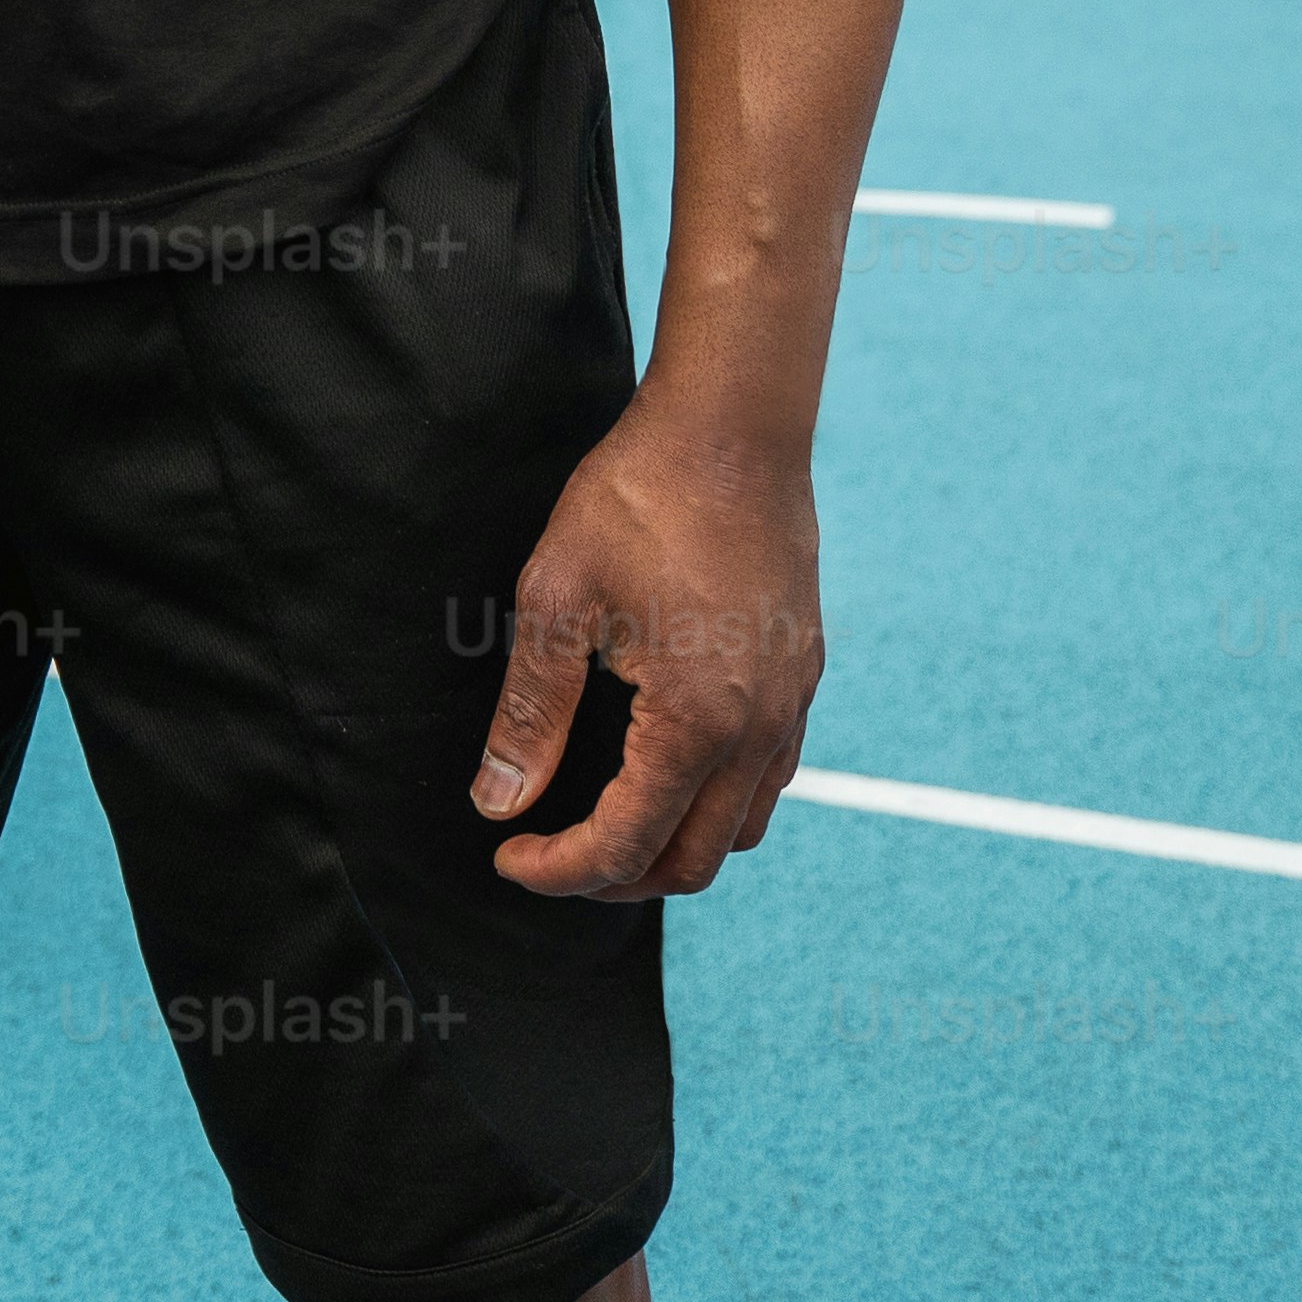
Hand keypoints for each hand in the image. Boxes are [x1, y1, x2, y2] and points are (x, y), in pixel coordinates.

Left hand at [470, 394, 820, 897]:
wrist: (734, 425)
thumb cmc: (639, 496)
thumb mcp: (558, 595)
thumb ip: (529, 710)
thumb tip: (497, 800)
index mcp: (695, 721)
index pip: (625, 843)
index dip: (559, 869)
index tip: (509, 858)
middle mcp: (758, 730)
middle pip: (693, 861)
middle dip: (616, 876)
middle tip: (552, 851)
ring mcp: (792, 703)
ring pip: (741, 828)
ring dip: (673, 844)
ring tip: (608, 820)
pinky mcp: (804, 672)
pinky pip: (769, 776)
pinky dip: (718, 801)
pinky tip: (670, 765)